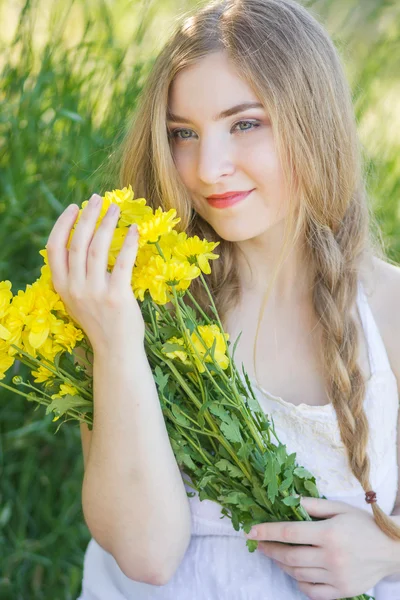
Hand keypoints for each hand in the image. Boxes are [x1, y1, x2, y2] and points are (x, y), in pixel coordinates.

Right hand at [46, 193, 144, 354]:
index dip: (63, 224)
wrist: (115, 350)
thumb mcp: (78, 300)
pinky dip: (129, 243)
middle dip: (88, 216)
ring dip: (108, 223)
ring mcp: (95, 292)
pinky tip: (134, 230)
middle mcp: (74, 288)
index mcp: (61, 287)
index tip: (74, 207)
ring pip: (98, 248)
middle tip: (98, 199)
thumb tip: (82, 243)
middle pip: (77, 242)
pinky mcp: (117, 295)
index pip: (54, 248)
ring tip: (116, 209)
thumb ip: (75, 276)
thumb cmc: (100, 322)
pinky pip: (123, 262)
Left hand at [245, 496, 396, 599]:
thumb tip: (289, 499)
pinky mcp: (341, 591)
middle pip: (290, 556)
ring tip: (275, 555)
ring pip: (298, 574)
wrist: (391, 550)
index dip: (267, 532)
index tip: (250, 531)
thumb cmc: (363, 524)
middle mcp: (331, 557)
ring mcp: (336, 577)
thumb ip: (313, 505)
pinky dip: (299, 583)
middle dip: (269, 549)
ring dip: (281, 564)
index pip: (290, 533)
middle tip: (258, 543)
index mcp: (329, 533)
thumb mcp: (339, 508)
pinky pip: (312, 591)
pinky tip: (294, 572)